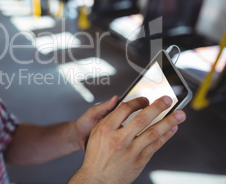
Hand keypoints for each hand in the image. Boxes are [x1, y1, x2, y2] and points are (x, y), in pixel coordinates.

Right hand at [70, 96, 185, 183]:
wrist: (98, 178)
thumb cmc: (97, 156)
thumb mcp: (96, 133)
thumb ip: (108, 118)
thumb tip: (122, 105)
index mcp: (106, 129)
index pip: (125, 109)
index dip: (137, 102)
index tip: (145, 100)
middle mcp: (119, 139)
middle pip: (142, 119)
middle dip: (157, 107)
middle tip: (167, 100)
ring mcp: (131, 150)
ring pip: (153, 132)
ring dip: (169, 122)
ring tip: (179, 114)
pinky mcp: (140, 160)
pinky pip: (156, 145)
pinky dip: (166, 135)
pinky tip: (172, 128)